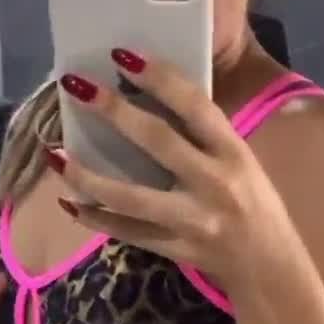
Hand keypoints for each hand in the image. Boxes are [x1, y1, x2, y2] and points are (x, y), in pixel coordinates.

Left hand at [46, 51, 292, 294]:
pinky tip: (70, 203)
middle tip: (76, 87)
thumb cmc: (255, 205)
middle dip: (114, 112)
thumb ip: (204, 138)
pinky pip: (127, 233)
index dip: (159, 78)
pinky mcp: (174, 249)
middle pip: (157, 142)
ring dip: (87, 176)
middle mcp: (213, 183)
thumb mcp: (242, 162)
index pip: (194, 106)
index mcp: (233, 152)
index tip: (122, 55)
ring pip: (131, 197)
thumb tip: (151, 101)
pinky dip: (96, 219)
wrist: (269, 267)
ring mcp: (191, 220)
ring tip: (54, 155)